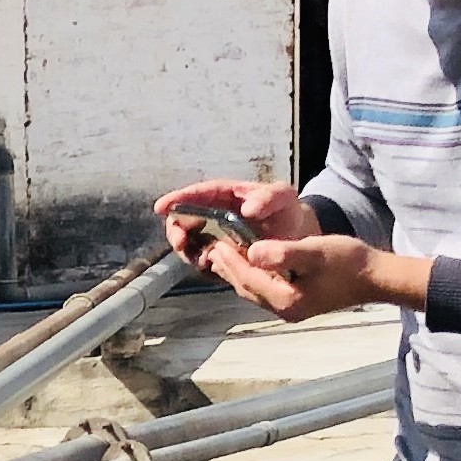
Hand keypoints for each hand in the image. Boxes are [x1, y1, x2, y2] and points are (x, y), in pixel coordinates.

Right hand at [155, 178, 311, 260]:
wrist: (299, 239)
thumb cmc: (288, 212)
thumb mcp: (284, 198)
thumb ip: (269, 198)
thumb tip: (247, 209)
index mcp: (228, 196)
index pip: (199, 194)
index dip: (178, 199)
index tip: (161, 207)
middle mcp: (216, 216)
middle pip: (186, 220)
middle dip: (177, 230)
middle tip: (180, 241)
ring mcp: (216, 238)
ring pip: (190, 243)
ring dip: (188, 251)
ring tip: (201, 257)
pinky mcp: (221, 258)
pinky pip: (203, 262)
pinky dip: (202, 264)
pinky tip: (212, 265)